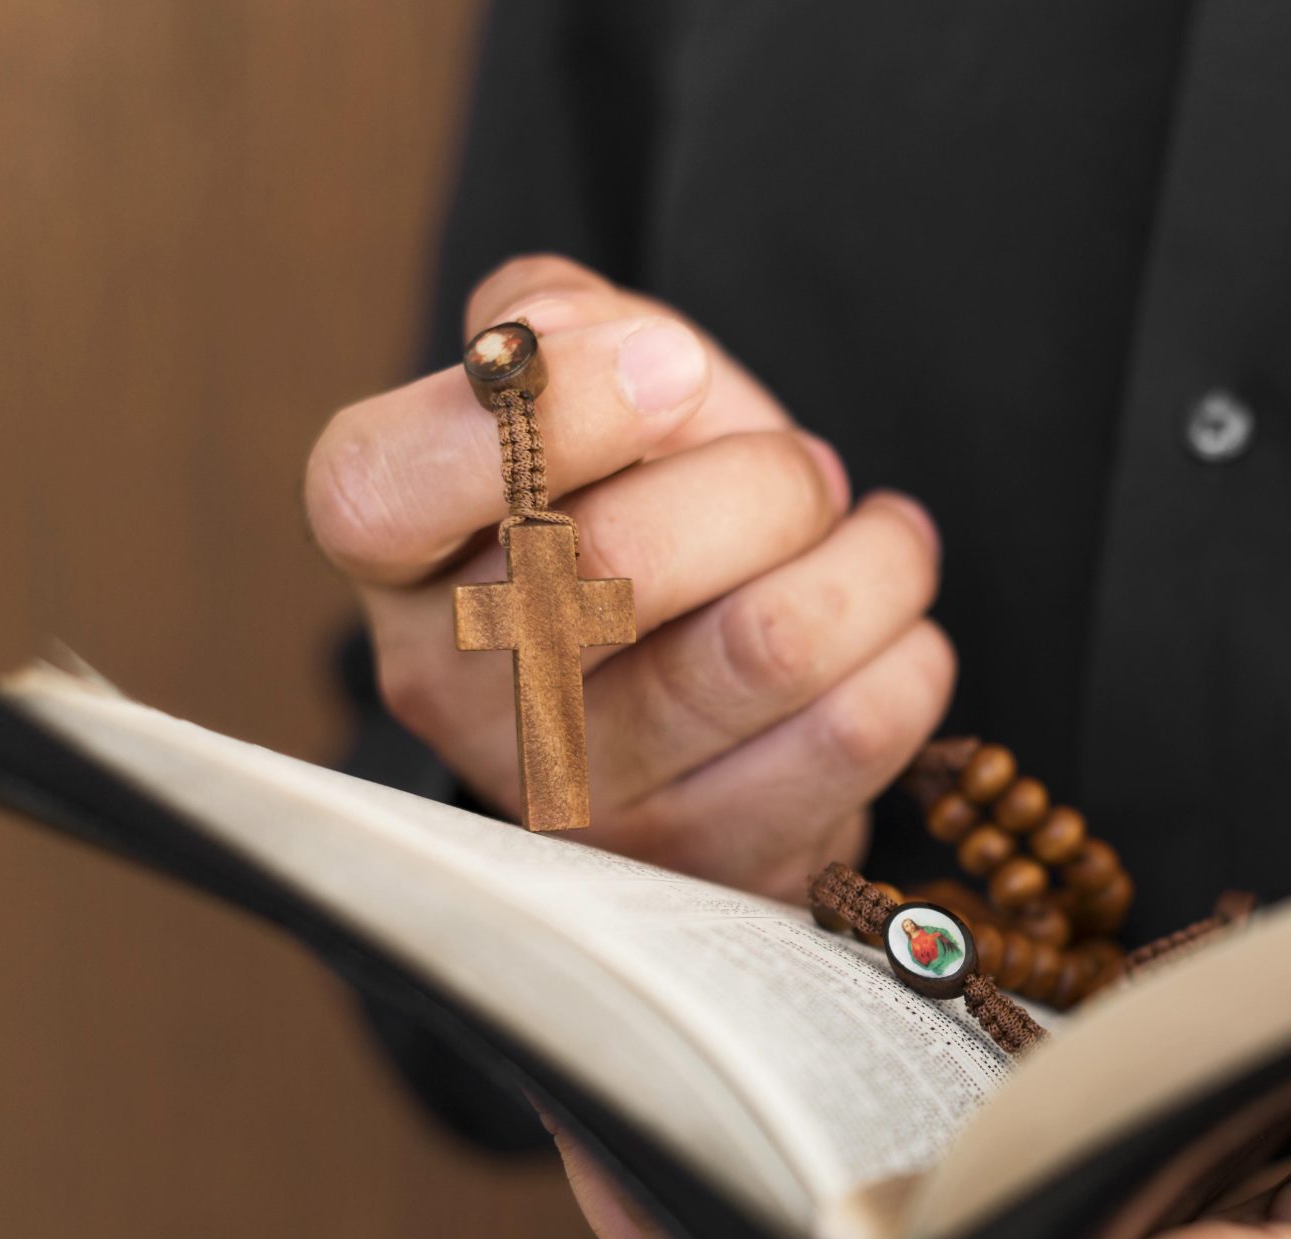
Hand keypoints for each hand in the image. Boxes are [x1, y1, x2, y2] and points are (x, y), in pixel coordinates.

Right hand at [305, 254, 952, 899]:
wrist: (716, 686)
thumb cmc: (641, 502)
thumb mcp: (580, 386)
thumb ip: (558, 320)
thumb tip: (623, 352)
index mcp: (397, 557)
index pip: (383, 490)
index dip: (549, 411)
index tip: (674, 365)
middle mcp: (456, 692)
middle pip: (619, 559)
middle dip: (769, 481)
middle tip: (803, 476)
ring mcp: (578, 801)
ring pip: (767, 646)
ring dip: (868, 566)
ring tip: (877, 545)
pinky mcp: (704, 866)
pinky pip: (852, 733)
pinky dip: (907, 657)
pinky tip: (889, 635)